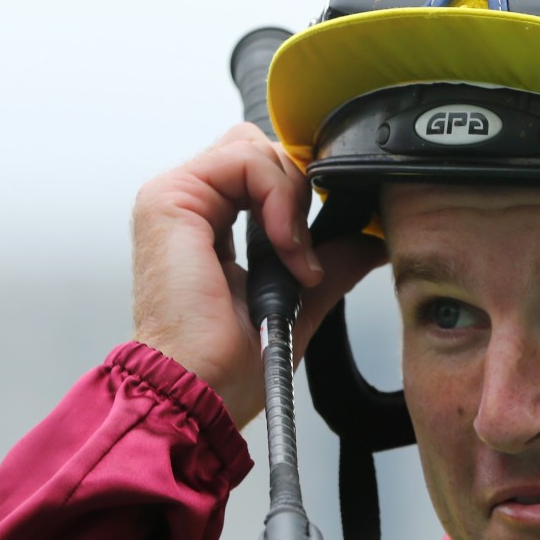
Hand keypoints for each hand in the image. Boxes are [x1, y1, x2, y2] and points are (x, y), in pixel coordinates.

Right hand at [131, 123, 385, 427]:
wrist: (199, 391)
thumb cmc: (225, 366)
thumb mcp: (295, 304)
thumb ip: (329, 263)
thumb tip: (368, 241)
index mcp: (207, 227)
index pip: (262, 174)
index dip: (300, 195)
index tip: (318, 246)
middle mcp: (189, 207)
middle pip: (260, 151)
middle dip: (299, 192)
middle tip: (307, 253)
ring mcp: (175, 198)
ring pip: (255, 148)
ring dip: (291, 199)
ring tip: (295, 259)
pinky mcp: (171, 198)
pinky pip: (244, 159)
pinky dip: (278, 197)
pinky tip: (284, 247)